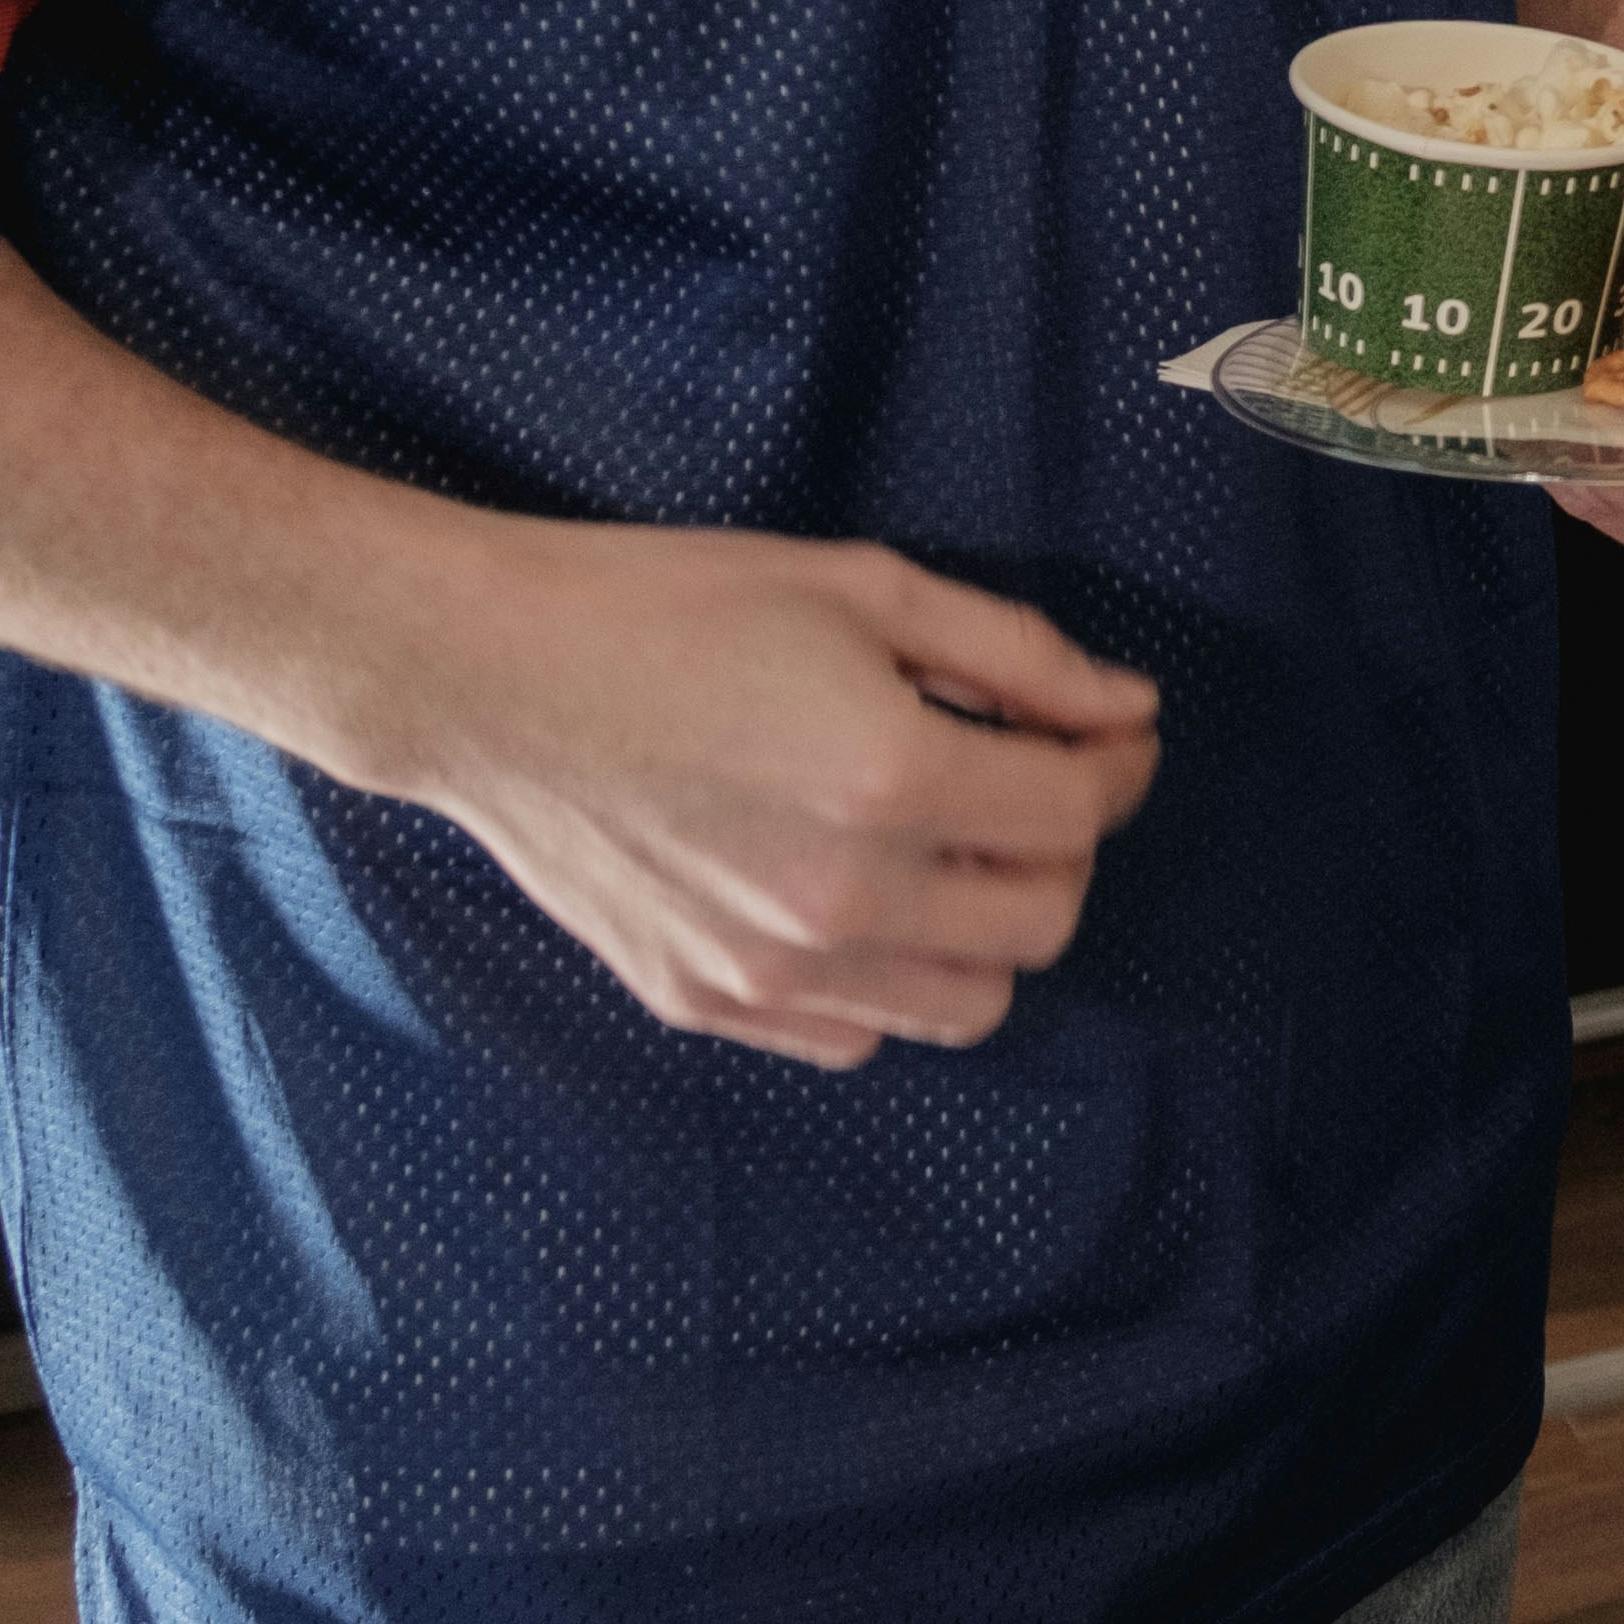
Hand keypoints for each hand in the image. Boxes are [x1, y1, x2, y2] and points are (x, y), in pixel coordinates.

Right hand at [359, 521, 1163, 1070]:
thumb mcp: (866, 588)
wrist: (492, 680)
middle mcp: (841, 901)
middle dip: (1066, 851)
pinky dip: (891, 980)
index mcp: (891, 781)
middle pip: (1042, 924)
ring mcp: (769, 971)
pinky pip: (859, 1035)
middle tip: (1034, 783)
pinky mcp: (707, 1005)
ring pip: (966, 1007)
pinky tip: (858, 894)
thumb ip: (1019, 657)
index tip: (1110, 735)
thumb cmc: (675, 608)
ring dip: (990, 930)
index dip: (1119, 767)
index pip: (1078, 815)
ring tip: (952, 846)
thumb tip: (1130, 709)